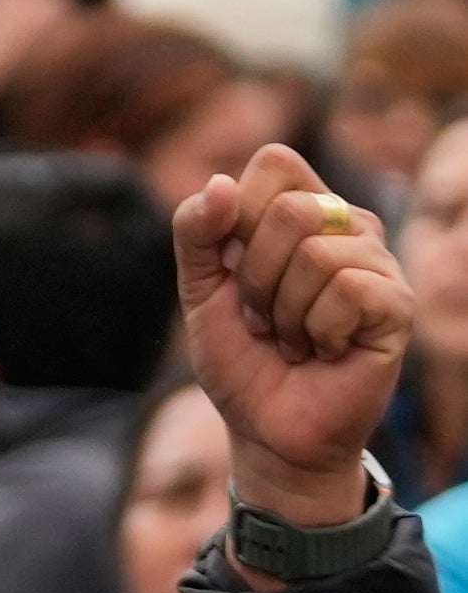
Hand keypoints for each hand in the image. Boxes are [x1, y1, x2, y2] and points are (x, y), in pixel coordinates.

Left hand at [176, 143, 409, 538]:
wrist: (266, 429)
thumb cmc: (240, 358)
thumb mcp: (200, 291)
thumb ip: (197, 233)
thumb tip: (221, 182)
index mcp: (303, 210)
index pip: (275, 163)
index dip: (238, 216)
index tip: (232, 270)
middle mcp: (348, 227)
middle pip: (290, 209)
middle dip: (254, 276)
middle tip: (262, 317)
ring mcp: (378, 263)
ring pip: (315, 254)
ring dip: (283, 312)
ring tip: (292, 338)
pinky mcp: (396, 304)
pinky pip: (345, 290)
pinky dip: (315, 329)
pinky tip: (324, 350)